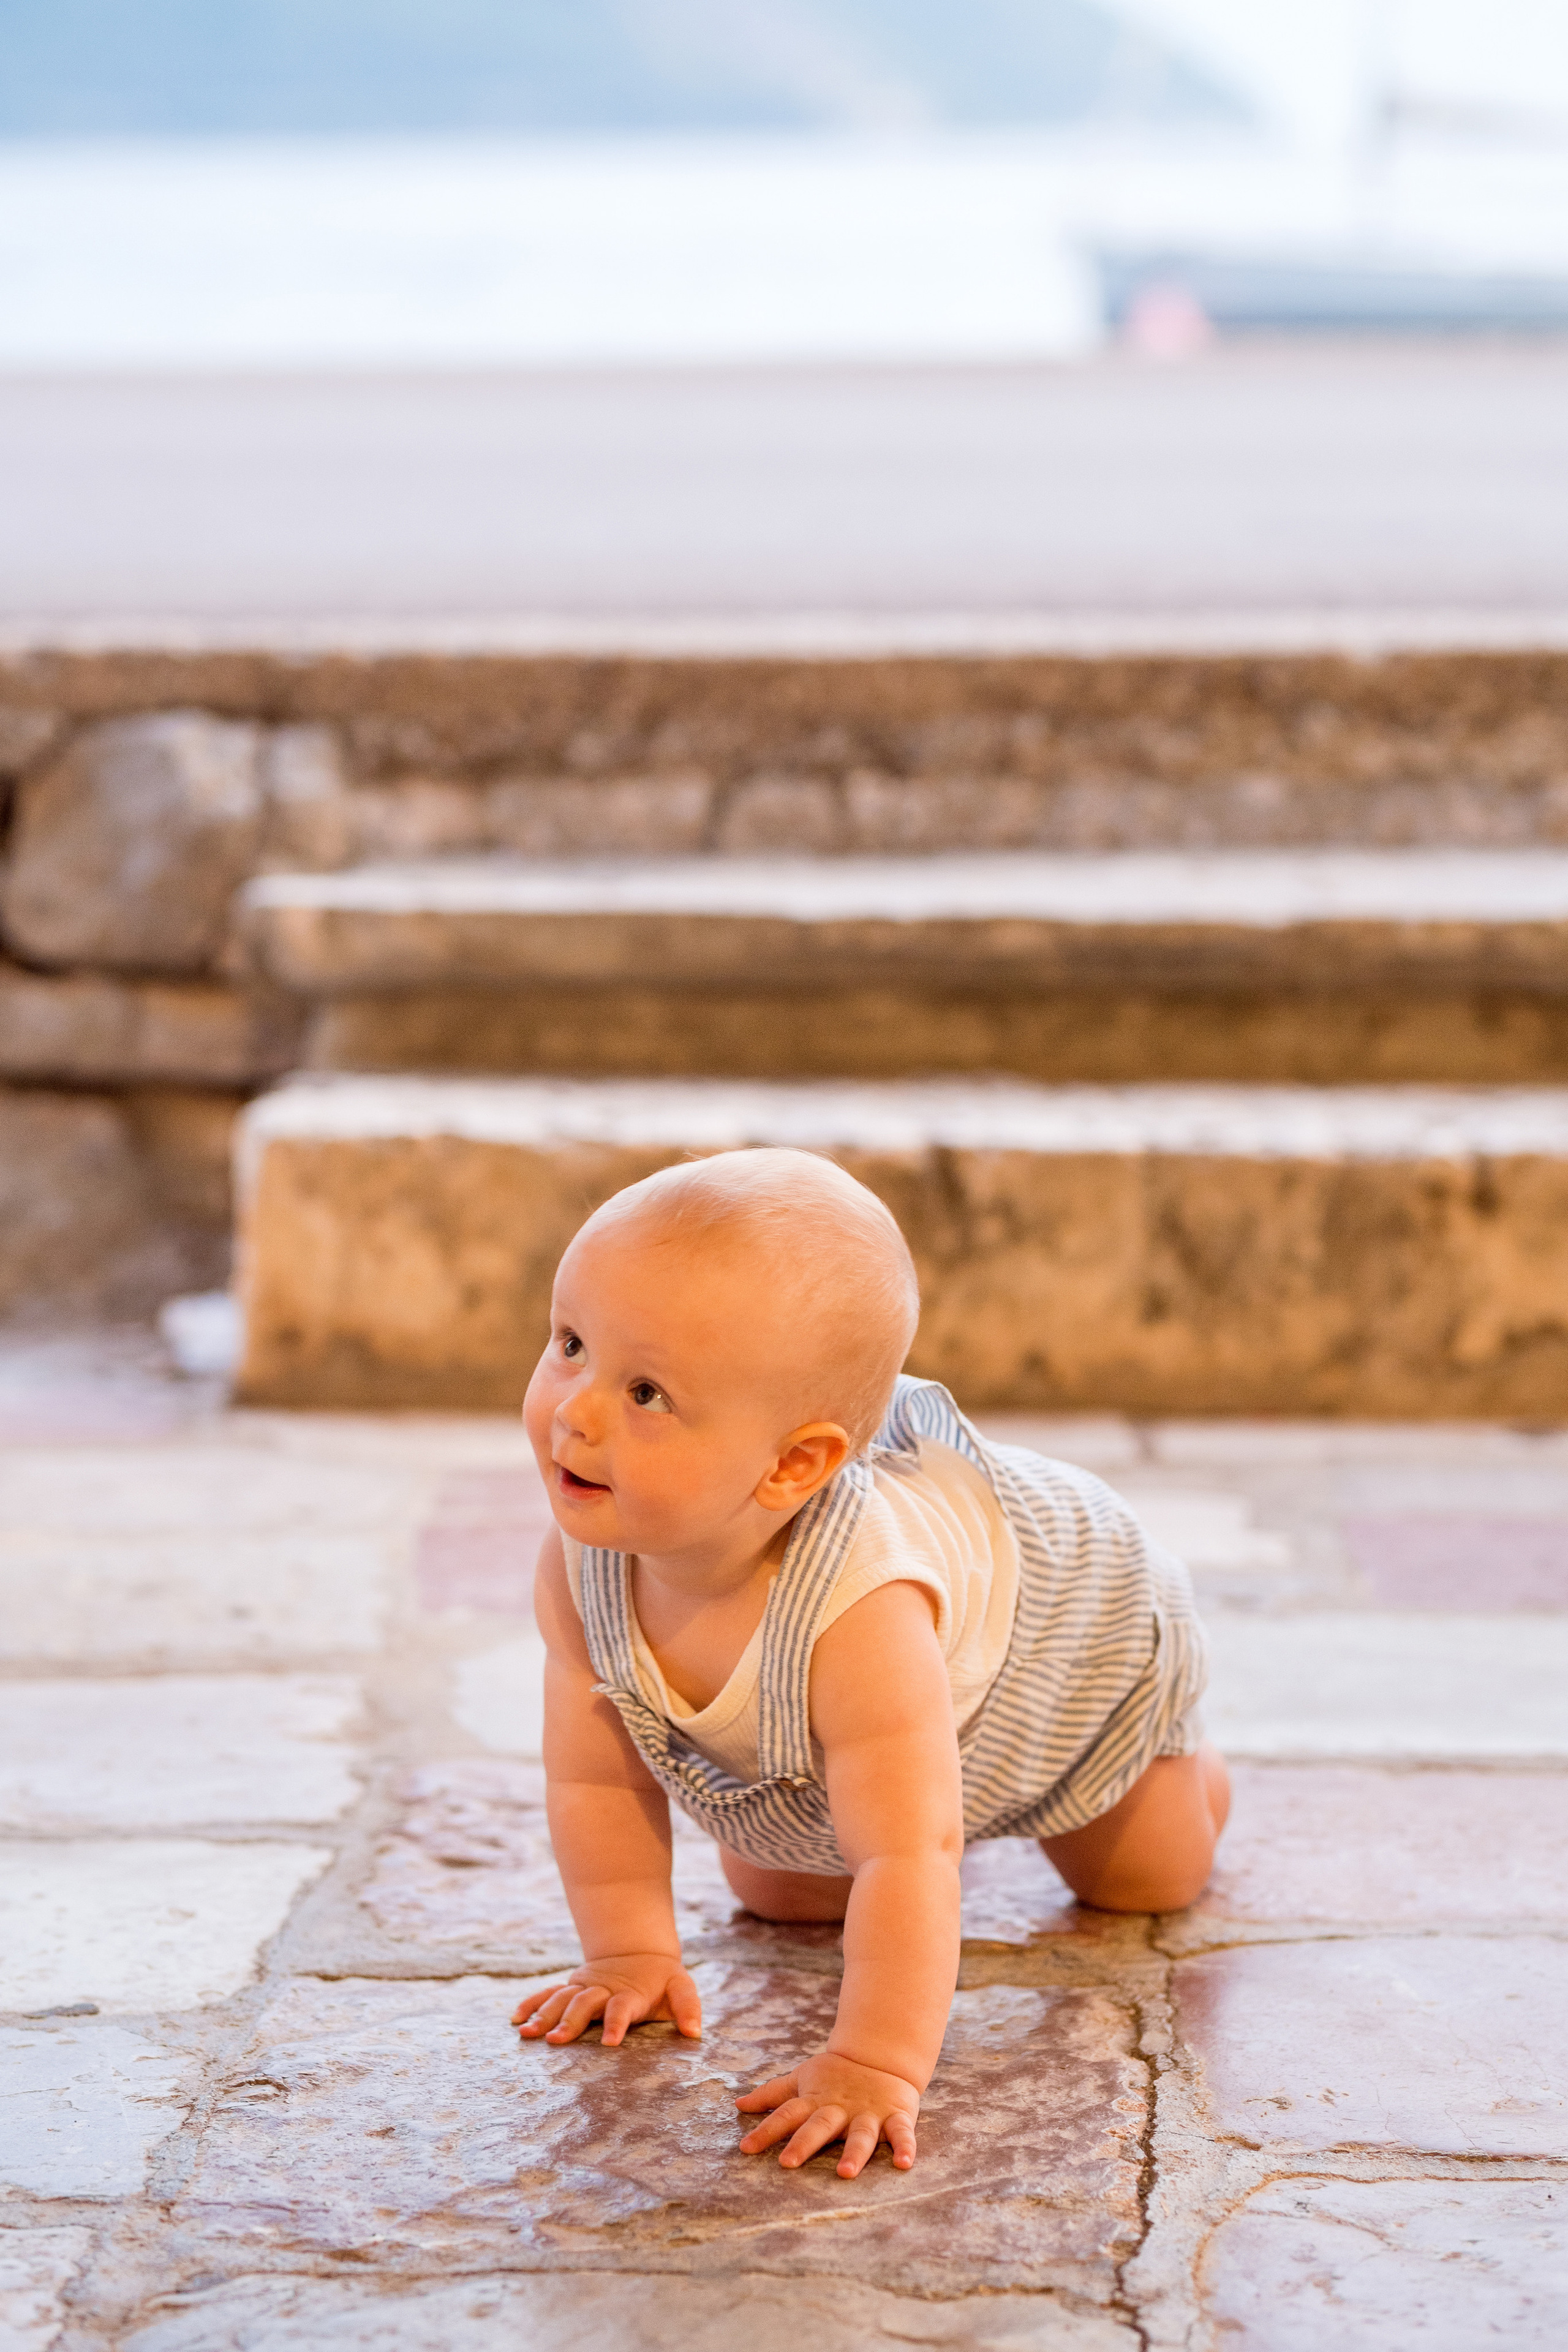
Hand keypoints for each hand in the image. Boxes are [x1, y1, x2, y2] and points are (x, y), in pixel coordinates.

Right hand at [512, 1953, 700, 2048]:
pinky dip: (532, 2003)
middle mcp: (603, 1989)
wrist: (639, 1952)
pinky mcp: (572, 1986)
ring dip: (544, 2015)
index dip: (616, 2024)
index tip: (609, 2044)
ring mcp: (584, 1986)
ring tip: (527, 2033)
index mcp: (630, 1993)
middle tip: (556, 2041)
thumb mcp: (681, 1986)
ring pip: (562, 1999)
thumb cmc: (663, 1979)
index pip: (622, 2008)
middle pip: (584, 2003)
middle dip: (570, 2021)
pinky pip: (548, 1993)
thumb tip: (694, 2033)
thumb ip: (688, 2007)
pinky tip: (516, 2019)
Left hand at [736, 2049, 920, 2176]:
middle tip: (787, 2162)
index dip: (767, 2130)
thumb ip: (772, 2094)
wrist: (881, 2056)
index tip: (745, 2148)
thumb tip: (738, 2105)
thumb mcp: (802, 2080)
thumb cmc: (835, 2076)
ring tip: (845, 2173)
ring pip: (861, 2134)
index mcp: (816, 2100)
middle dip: (804, 2143)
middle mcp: (840, 2108)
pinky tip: (905, 2164)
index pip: (787, 2114)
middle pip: (819, 2125)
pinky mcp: (896, 2115)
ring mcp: (869, 2113)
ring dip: (854, 2152)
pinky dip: (906, 2147)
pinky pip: (902, 2133)